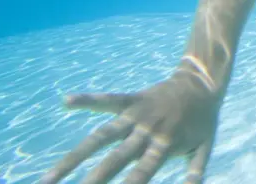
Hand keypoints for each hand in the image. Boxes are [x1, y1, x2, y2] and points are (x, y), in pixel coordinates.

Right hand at [41, 70, 220, 183]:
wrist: (204, 81)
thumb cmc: (204, 120)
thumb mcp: (205, 148)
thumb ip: (195, 173)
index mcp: (166, 145)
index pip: (141, 173)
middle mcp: (148, 131)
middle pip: (114, 159)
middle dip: (93, 180)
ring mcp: (137, 114)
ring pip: (101, 136)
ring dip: (74, 157)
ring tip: (50, 177)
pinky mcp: (133, 99)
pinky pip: (108, 100)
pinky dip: (88, 99)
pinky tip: (66, 101)